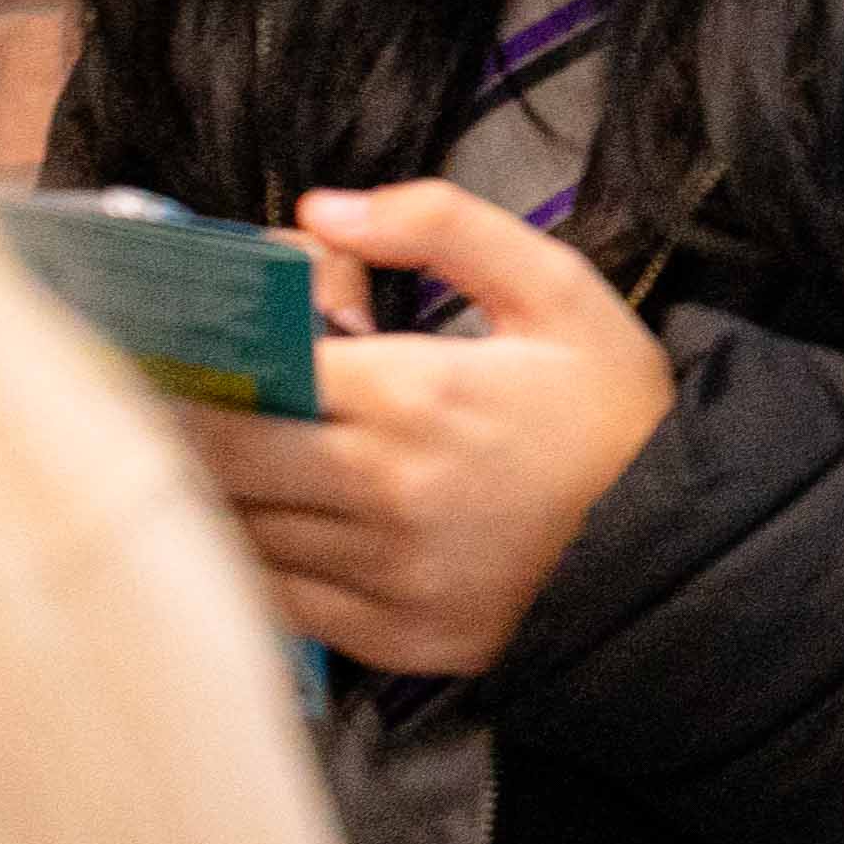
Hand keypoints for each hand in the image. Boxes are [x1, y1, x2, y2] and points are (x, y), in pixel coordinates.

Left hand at [168, 183, 671, 677]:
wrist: (682, 538)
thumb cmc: (612, 411)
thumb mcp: (557, 289)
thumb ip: (444, 226)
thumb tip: (321, 208)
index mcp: (417, 394)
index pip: (250, 368)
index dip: (200, 348)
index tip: (178, 337)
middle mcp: (384, 490)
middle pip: (215, 454)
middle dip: (178, 417)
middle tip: (162, 392)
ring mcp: (382, 573)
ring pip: (233, 529)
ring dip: (208, 489)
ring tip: (208, 452)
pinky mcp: (388, 635)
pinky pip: (271, 601)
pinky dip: (244, 560)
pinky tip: (258, 524)